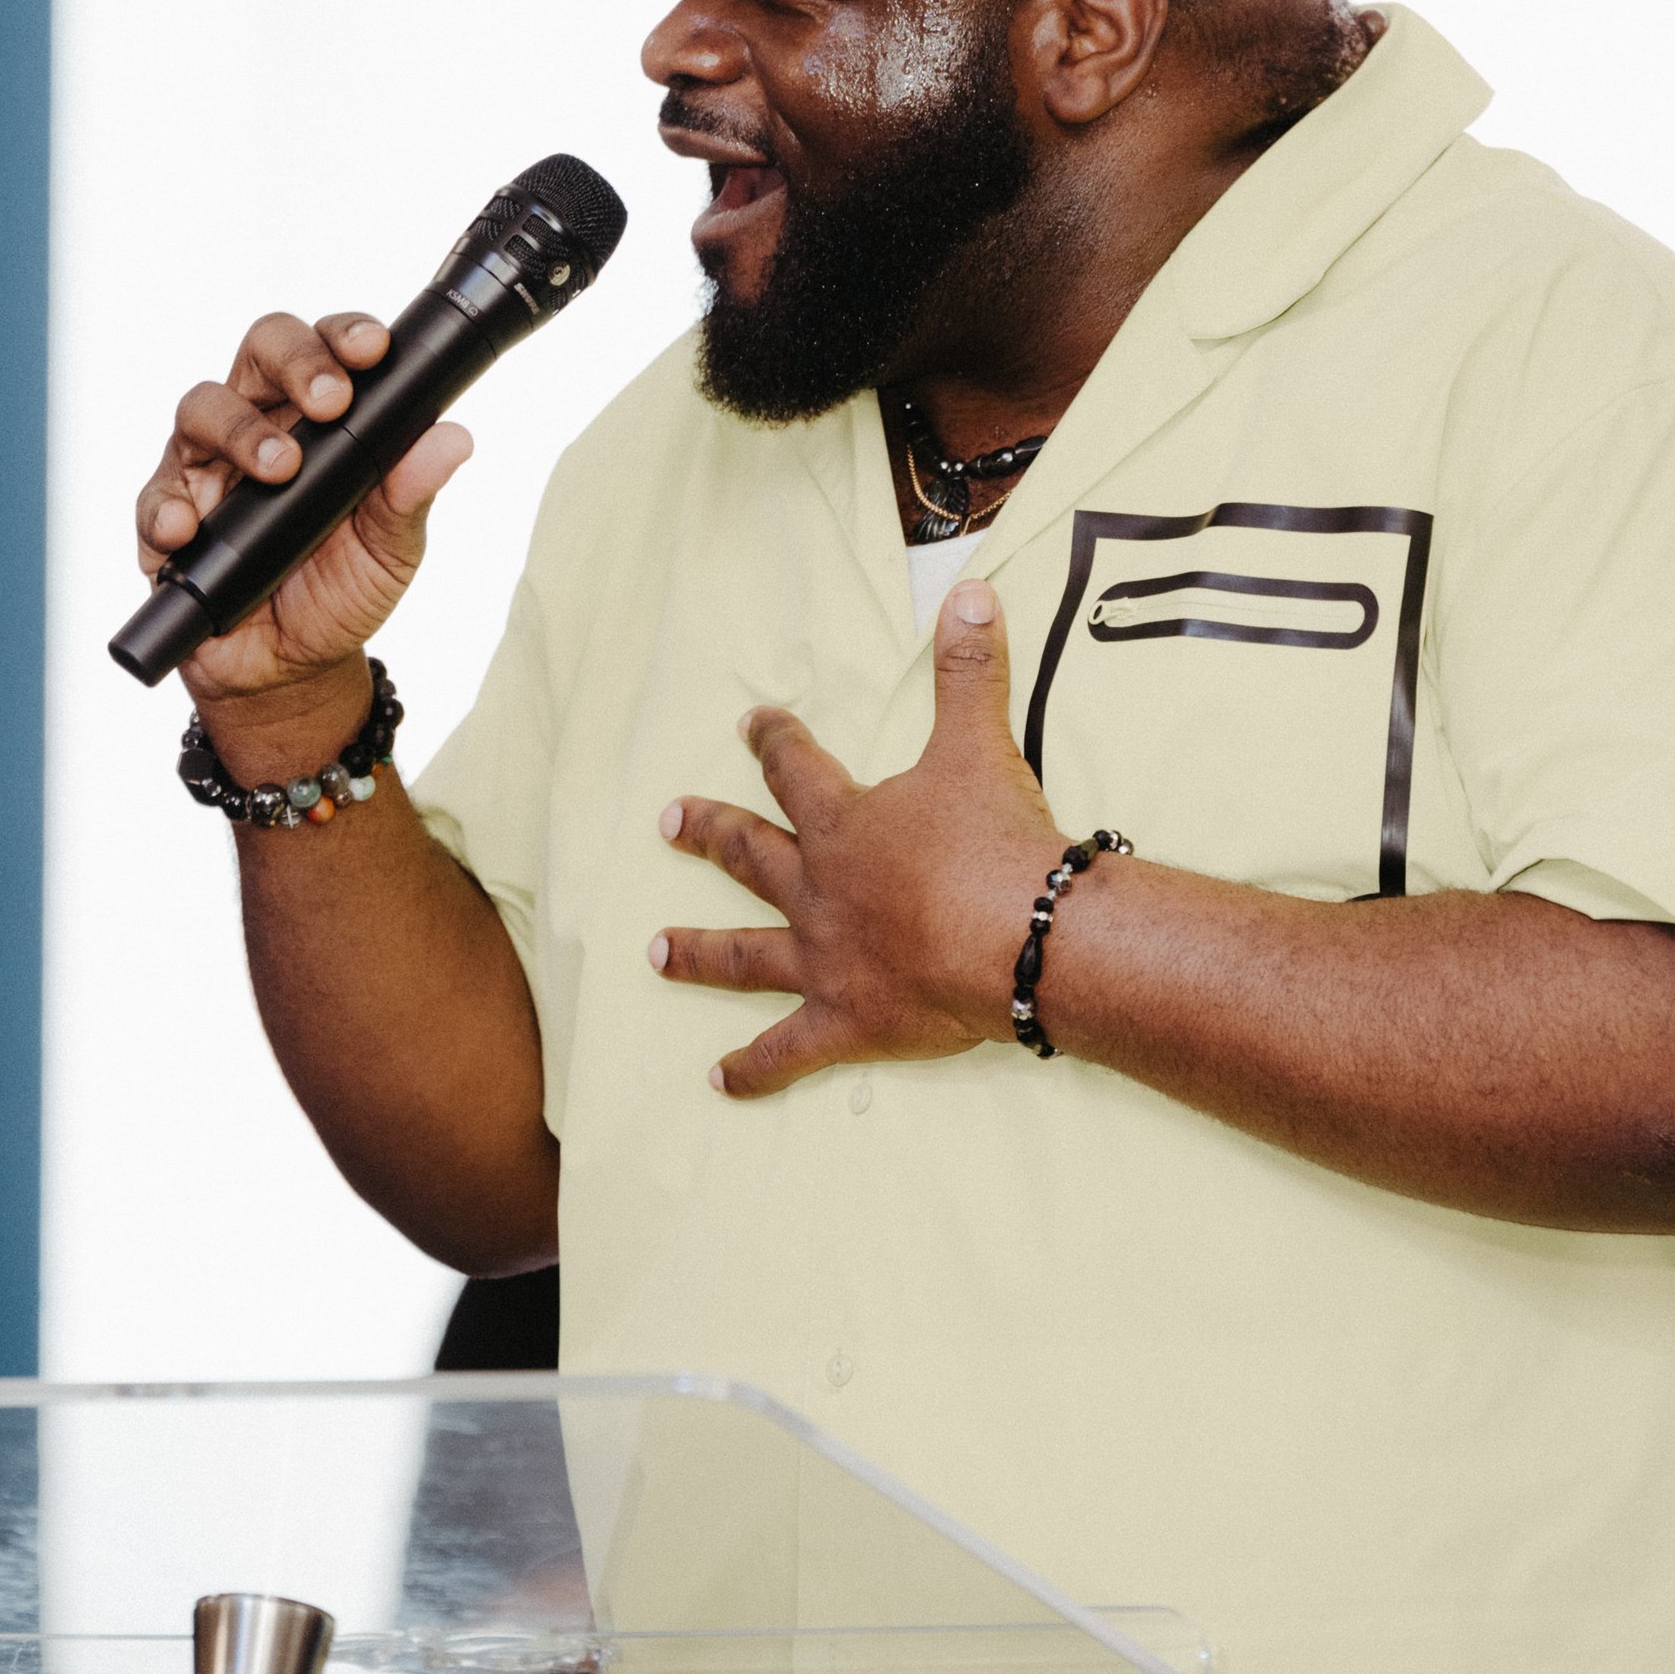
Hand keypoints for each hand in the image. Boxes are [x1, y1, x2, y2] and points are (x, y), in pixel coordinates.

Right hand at [134, 308, 471, 713]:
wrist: (292, 668)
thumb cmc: (340, 588)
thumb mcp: (390, 546)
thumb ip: (412, 492)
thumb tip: (454, 438)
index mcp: (317, 419)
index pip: (324, 349)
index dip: (344, 335)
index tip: (374, 350)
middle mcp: (258, 425)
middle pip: (259, 354)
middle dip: (295, 362)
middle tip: (330, 401)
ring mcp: (206, 468)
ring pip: (200, 410)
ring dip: (240, 431)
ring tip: (278, 467)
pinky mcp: (167, 518)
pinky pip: (155, 498)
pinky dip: (169, 509)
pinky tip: (190, 528)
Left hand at [652, 580, 1064, 1097]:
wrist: (1019, 936)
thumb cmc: (994, 841)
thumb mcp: (981, 744)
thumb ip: (970, 670)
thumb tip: (971, 592)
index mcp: (844, 823)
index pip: (794, 770)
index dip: (771, 741)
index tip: (750, 722)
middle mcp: (818, 890)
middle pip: (750, 856)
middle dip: (708, 834)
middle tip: (666, 823)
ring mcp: (824, 960)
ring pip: (745, 955)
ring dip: (698, 952)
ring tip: (655, 952)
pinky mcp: (846, 1022)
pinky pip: (787, 1051)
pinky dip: (754, 1069)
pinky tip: (719, 1081)